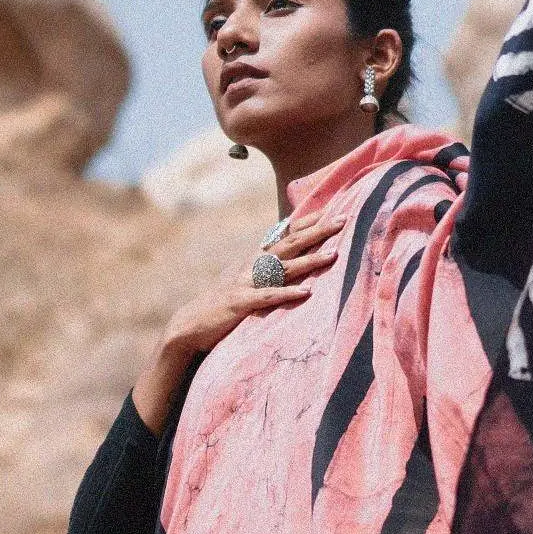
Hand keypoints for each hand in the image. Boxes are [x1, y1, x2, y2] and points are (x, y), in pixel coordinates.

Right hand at [133, 208, 343, 428]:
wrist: (189, 325)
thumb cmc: (221, 304)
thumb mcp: (243, 279)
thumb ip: (263, 268)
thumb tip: (284, 256)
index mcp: (254, 259)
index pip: (285, 234)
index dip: (307, 221)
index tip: (331, 209)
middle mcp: (252, 265)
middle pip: (289, 243)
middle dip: (317, 231)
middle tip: (343, 219)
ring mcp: (246, 283)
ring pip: (283, 268)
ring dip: (309, 261)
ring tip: (333, 254)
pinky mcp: (241, 304)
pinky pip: (268, 297)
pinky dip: (287, 294)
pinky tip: (307, 293)